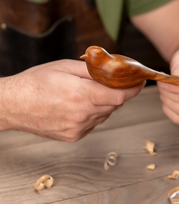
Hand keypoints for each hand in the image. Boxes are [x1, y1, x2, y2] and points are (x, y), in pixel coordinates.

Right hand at [0, 60, 144, 141]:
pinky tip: (82, 106)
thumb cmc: (35, 83)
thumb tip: (111, 72)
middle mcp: (82, 114)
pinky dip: (94, 113)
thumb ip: (92, 71)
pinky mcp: (74, 136)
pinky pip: (94, 123)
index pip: (119, 95)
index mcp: (81, 95)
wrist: (13, 105)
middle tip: (113, 83)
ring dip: (105, 103)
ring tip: (90, 93)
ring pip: (105, 114)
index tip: (140, 82)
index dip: (134, 88)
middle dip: (117, 92)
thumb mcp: (64, 67)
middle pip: (114, 104)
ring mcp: (78, 128)